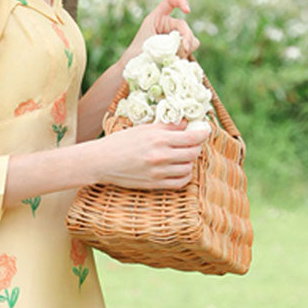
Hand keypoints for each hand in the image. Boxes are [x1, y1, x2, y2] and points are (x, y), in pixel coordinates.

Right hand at [96, 120, 210, 190]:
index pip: (191, 137)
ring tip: (184, 156)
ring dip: (190, 161)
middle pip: (193, 153)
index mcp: (158, 139)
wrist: (101, 162)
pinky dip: (185, 176)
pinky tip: (181, 169)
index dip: (203, 133)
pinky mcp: (154, 184)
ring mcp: (158, 172)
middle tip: (193, 143)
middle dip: (196, 147)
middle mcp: (161, 156)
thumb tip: (185, 123)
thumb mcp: (143, 129)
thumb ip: (166, 126)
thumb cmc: (120, 142)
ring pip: (188, 168)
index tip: (206, 130)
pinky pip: (179, 182)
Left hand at [124, 0, 198, 61]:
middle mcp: (167, 25)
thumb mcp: (147, 44)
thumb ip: (164, 43)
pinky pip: (190, 50)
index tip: (188, 11)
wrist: (134, 69)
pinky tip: (179, 61)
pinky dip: (187, 56)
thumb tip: (186, 46)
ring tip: (177, 59)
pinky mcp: (179, 49)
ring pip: (191, 39)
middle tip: (184, 50)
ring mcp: (175, 37)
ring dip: (187, 49)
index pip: (170, 1)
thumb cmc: (135, 55)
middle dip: (187, 37)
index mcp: (157, 18)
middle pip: (183, 26)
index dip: (180, 1)